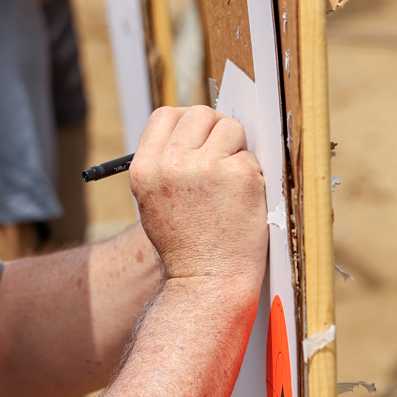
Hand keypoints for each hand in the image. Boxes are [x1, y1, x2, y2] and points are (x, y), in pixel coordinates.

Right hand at [128, 106, 266, 297]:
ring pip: (230, 128)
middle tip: (223, 153)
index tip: (199, 136)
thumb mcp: (153, 200)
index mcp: (144, 168)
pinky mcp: (238, 175)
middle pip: (200, 114)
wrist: (205, 282)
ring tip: (230, 182)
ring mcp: (205, 167)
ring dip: (236, 149)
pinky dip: (252, 174)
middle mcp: (170, 163)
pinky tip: (242, 200)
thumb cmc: (184, 246)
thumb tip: (199, 132)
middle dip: (216, 130)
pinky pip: (250, 156)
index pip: (166, 115)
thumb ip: (167, 164)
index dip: (187, 122)